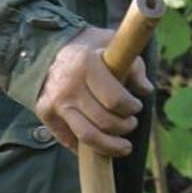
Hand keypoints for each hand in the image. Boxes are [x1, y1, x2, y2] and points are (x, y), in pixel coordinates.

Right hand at [35, 27, 152, 155]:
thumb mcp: (113, 45)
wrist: (49, 49)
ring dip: (110, 146)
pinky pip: (70, 140)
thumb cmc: (90, 49)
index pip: (115, 100)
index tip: (137, 106)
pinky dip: (89, 147)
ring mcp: (54, 102)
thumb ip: (133, 65)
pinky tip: (101, 143)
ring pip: (87, 137)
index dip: (132, 108)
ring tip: (123, 146)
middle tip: (131, 124)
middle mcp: (68, 85)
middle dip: (124, 127)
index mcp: (86, 65)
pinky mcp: (45, 114)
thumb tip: (145, 90)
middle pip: (104, 122)